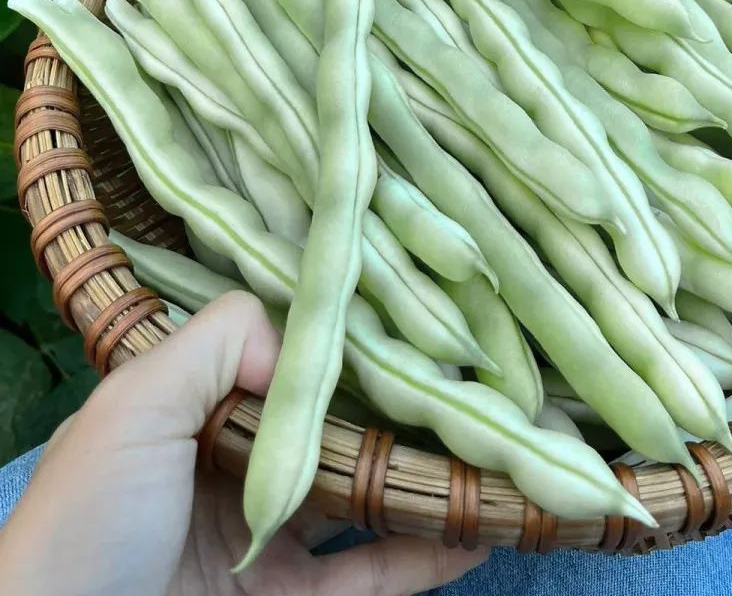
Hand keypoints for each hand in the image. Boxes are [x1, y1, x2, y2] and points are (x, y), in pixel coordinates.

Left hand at [0, 291, 488, 594]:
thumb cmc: (89, 521)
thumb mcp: (135, 407)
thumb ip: (217, 344)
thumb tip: (305, 336)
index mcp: (199, 407)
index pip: (287, 356)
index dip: (347, 336)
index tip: (414, 310)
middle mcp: (238, 464)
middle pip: (336, 423)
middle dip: (402, 402)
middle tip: (475, 378)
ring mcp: (267, 537)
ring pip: (364, 494)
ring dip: (426, 477)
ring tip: (495, 447)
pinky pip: (370, 574)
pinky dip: (424, 555)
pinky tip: (476, 530)